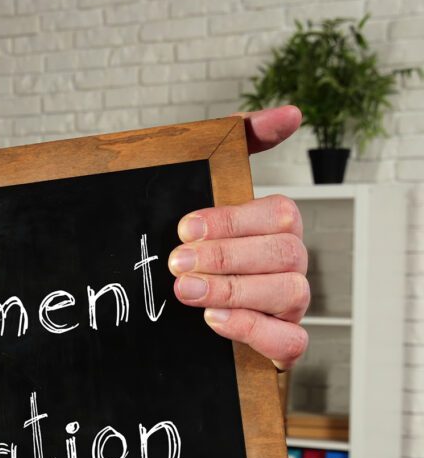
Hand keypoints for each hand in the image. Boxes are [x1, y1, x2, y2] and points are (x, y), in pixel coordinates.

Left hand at [167, 106, 308, 370]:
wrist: (168, 316)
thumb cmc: (196, 250)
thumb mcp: (203, 193)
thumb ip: (241, 142)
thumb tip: (289, 113)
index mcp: (275, 227)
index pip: (279, 213)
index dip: (233, 220)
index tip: (184, 228)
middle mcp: (289, 264)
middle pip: (285, 252)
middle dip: (226, 256)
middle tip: (177, 263)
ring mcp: (288, 306)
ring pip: (290, 292)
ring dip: (234, 291)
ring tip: (187, 291)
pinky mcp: (281, 344)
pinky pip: (289, 341)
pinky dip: (253, 329)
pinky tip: (215, 320)